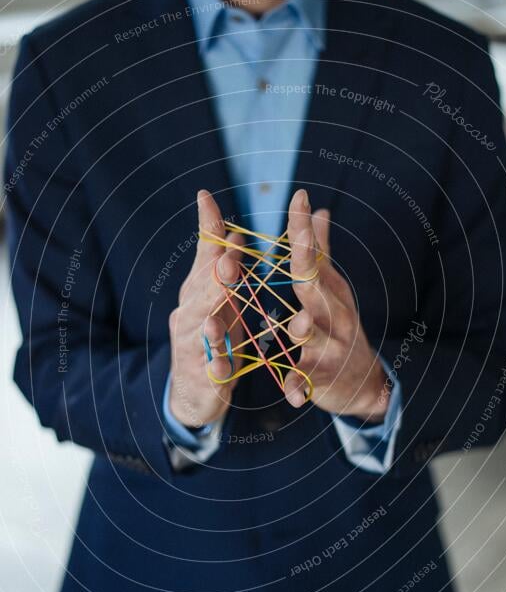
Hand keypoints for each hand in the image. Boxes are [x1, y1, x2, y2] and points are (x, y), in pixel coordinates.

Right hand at [168, 190, 242, 427]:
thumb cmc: (212, 337)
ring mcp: (193, 348)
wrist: (192, 392)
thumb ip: (221, 265)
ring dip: (210, 325)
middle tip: (229, 263)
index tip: (207, 198)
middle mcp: (190, 316)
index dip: (207, 231)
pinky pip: (211, 373)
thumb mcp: (218, 299)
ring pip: (202, 334)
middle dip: (215, 279)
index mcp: (197, 293)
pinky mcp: (203, 379)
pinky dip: (216, 370)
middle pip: (201, 294)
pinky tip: (223, 369)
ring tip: (215, 320)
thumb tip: (229, 227)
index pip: (204, 257)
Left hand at [284, 189, 389, 420]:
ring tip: (297, 324)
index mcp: (328, 291)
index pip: (313, 254)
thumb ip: (320, 253)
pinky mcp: (322, 378)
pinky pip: (308, 381)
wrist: (365, 383)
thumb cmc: (339, 327)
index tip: (298, 196)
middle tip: (295, 243)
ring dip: (304, 329)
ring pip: (312, 335)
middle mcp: (332, 315)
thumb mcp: (332, 290)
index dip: (304, 228)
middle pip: (314, 286)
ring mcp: (329, 346)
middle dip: (304, 264)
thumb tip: (318, 210)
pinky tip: (293, 395)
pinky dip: (300, 387)